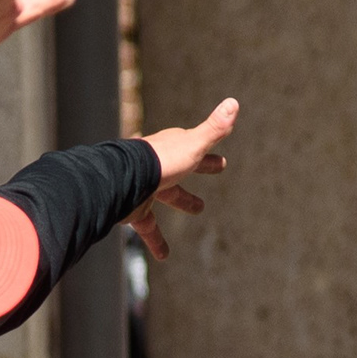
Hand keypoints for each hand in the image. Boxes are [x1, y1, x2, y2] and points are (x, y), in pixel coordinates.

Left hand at [128, 97, 236, 259]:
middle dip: (201, 167)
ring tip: (198, 209)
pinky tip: (164, 255)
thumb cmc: (160, 161)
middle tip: (219, 168)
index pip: (195, 145)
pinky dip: (156, 241)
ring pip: (168, 195)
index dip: (209, 149)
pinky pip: (149, 228)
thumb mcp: (194, 145)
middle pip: (184, 166)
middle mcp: (159, 166)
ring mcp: (147, 187)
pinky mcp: (136, 209)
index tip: (221, 151)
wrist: (123, 181)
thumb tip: (234, 102)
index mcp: (174, 149)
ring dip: (184, 200)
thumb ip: (215, 128)